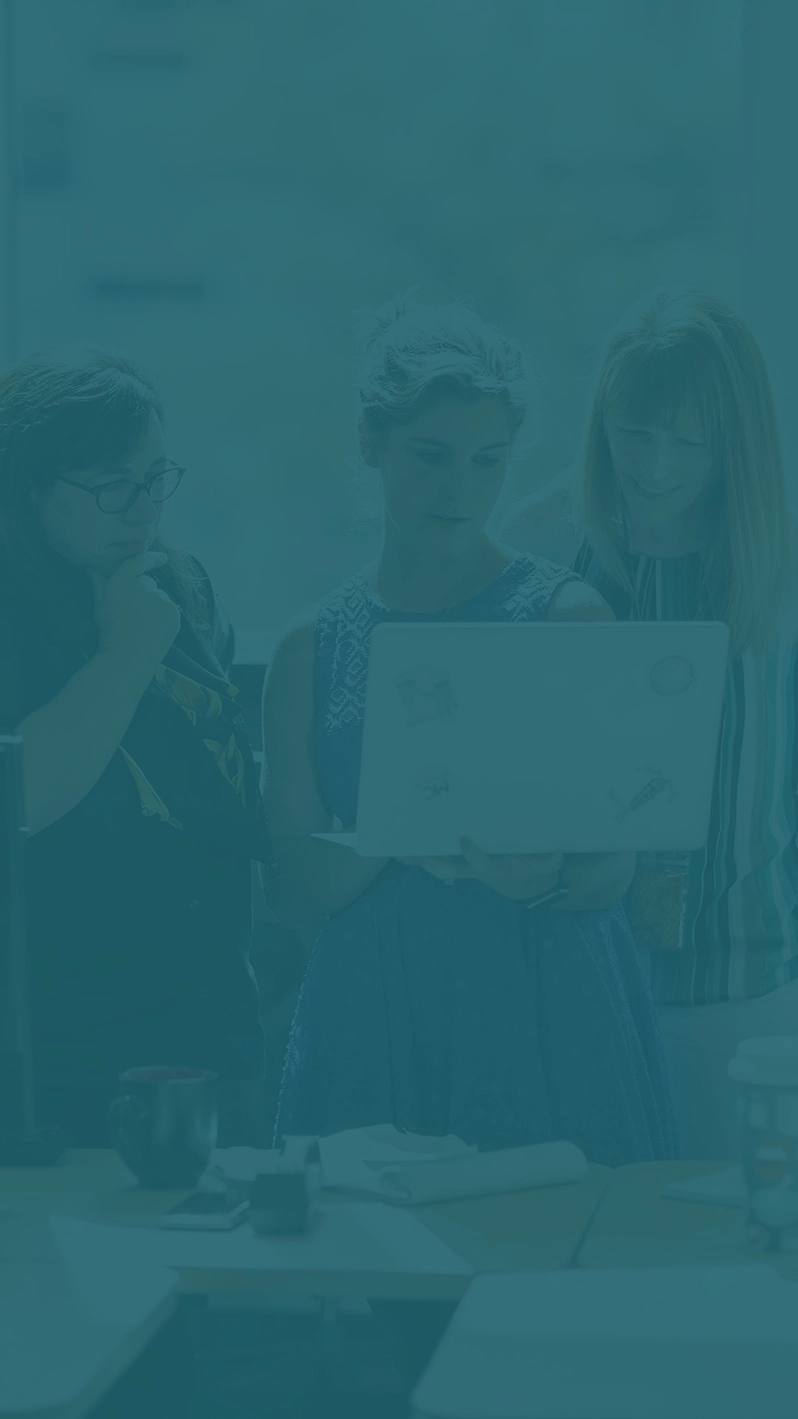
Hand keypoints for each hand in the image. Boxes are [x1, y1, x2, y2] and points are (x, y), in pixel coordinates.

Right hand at [91, 551, 180, 665]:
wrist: (127, 658)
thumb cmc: (108, 634)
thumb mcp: (99, 608)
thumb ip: (99, 585)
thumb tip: (92, 568)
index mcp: (122, 581)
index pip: (139, 561)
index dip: (152, 557)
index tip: (162, 558)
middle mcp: (143, 585)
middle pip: (149, 583)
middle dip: (144, 594)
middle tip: (135, 616)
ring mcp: (160, 598)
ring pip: (160, 598)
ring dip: (155, 607)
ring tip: (143, 627)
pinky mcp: (173, 612)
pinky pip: (170, 611)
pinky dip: (165, 618)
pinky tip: (153, 631)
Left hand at [399, 839, 564, 899]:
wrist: (527, 886)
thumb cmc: (533, 870)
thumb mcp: (545, 865)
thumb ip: (551, 861)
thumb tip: (558, 854)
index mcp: (497, 868)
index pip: (482, 864)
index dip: (472, 854)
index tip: (463, 839)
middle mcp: (479, 871)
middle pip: (452, 869)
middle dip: (434, 862)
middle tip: (414, 854)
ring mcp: (469, 870)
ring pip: (442, 866)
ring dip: (422, 861)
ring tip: (401, 854)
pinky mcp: (464, 867)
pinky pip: (442, 862)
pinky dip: (425, 859)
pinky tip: (408, 855)